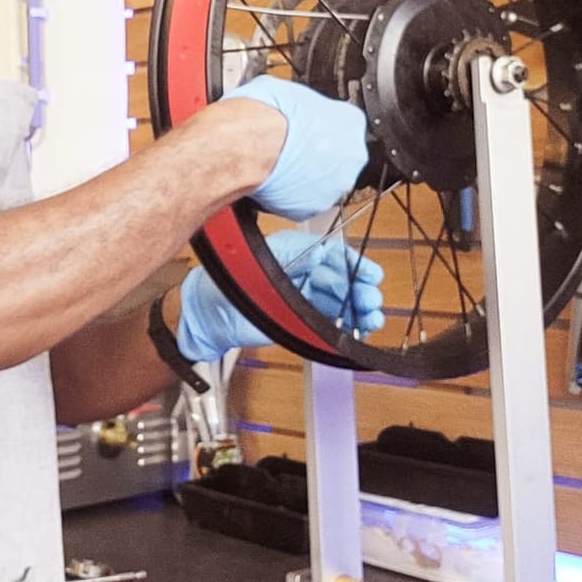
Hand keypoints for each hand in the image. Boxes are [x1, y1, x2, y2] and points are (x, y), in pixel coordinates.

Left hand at [177, 229, 384, 362]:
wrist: (209, 315)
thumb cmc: (228, 281)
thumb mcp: (265, 262)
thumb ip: (297, 258)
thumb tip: (324, 253)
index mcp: (296, 254)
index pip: (333, 256)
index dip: (354, 265)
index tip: (371, 274)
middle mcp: (302, 274)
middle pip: (340, 281)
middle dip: (360, 290)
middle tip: (372, 300)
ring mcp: (301, 299)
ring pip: (338, 303)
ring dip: (358, 310)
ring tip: (371, 318)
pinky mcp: (298, 322)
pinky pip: (328, 323)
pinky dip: (346, 326)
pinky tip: (359, 328)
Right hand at [222, 75, 368, 219]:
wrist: (251, 145)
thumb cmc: (268, 116)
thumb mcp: (289, 91)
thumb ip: (303, 107)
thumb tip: (291, 106)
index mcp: (351, 121)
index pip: (345, 126)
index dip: (322, 129)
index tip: (307, 131)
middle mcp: (352, 156)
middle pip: (339, 158)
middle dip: (318, 157)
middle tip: (292, 150)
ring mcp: (335, 185)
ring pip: (323, 183)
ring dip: (306, 178)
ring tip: (279, 166)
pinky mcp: (314, 207)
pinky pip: (304, 202)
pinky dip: (290, 196)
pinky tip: (273, 182)